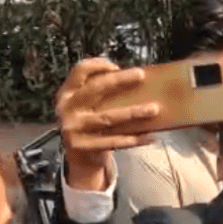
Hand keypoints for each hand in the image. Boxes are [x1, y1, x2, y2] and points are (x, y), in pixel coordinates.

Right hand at [57, 58, 158, 190]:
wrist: (79, 158)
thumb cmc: (90, 125)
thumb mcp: (87, 106)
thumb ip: (101, 93)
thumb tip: (133, 78)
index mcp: (68, 93)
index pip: (79, 71)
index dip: (97, 65)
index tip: (117, 66)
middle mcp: (68, 108)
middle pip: (95, 89)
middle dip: (119, 80)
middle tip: (141, 75)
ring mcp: (74, 128)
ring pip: (108, 117)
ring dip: (133, 112)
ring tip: (154, 109)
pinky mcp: (83, 146)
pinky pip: (113, 141)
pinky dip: (133, 139)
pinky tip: (150, 136)